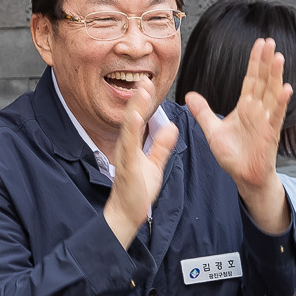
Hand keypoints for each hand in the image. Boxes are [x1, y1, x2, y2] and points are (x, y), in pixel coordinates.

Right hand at [101, 98, 179, 247]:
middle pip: (132, 118)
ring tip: (140, 92)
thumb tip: (171, 128)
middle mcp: (126, 147)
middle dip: (138, 99)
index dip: (143, 101)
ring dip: (134, 108)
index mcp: (132, 145)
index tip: (148, 84)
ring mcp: (125, 156)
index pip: (138, 119)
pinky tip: (135, 118)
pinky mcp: (127, 167)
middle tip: (144, 80)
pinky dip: (132, 131)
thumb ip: (161, 146)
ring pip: (128, 128)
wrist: (127, 214)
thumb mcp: (154, 165)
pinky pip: (129, 147)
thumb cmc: (137, 191)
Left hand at [183, 37, 292, 196]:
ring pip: (272, 93)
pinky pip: (277, 115)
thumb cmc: (233, 156)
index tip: (259, 44)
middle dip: (266, 61)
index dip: (255, 62)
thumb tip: (190, 95)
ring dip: (276, 75)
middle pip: (263, 80)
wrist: (243, 177)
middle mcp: (258, 110)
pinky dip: (282, 103)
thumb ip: (203, 112)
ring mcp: (266, 120)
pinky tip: (286, 89)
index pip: (251, 79)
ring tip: (279, 57)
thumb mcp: (212, 130)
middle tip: (270, 41)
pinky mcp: (270, 133)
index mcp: (246, 106)